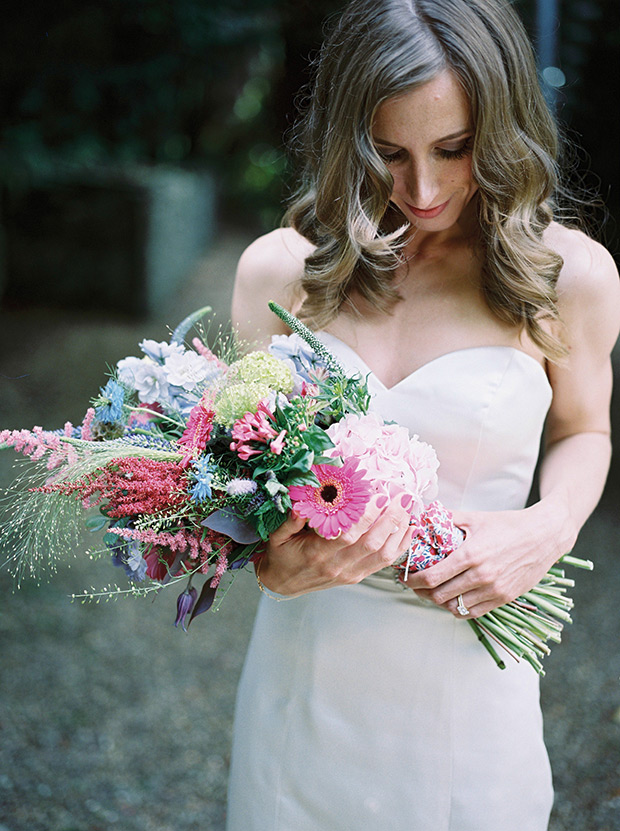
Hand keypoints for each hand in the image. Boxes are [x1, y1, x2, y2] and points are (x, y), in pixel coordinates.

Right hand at [257, 494, 414, 595]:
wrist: (282, 583)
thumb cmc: (281, 555)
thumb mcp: (277, 536)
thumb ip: (290, 521)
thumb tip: (301, 505)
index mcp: (317, 553)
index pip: (348, 535)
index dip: (366, 516)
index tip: (378, 496)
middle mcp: (337, 565)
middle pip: (372, 543)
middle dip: (391, 519)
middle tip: (402, 497)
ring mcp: (349, 573)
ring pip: (382, 554)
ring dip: (399, 530)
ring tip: (408, 508)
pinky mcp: (356, 577)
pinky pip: (383, 563)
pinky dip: (399, 546)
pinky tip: (409, 529)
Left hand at [404, 498, 575, 617]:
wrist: (544, 535)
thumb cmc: (508, 524)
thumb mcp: (475, 517)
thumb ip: (446, 519)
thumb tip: (422, 517)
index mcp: (470, 555)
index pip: (431, 577)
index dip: (412, 580)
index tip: (404, 576)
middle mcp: (481, 576)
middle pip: (439, 596)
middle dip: (421, 592)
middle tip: (414, 584)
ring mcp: (494, 590)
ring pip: (455, 608)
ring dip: (438, 602)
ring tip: (431, 592)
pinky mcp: (504, 598)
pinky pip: (473, 612)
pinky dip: (458, 609)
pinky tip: (452, 598)